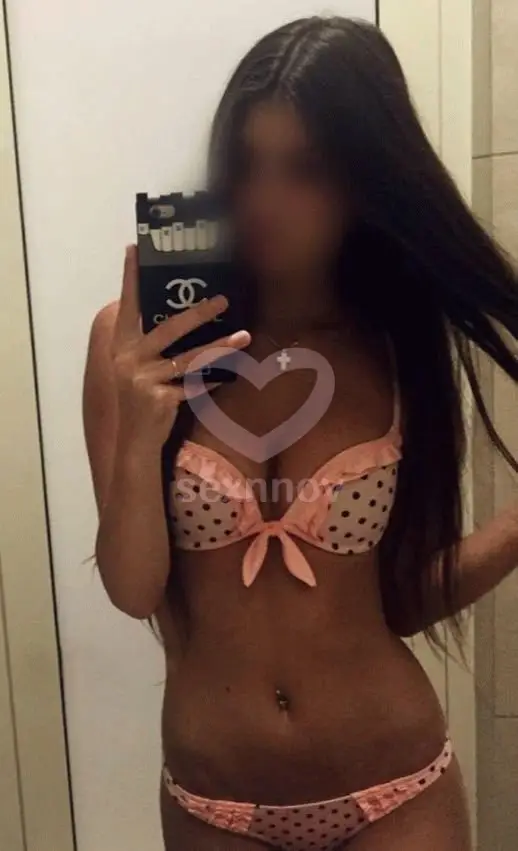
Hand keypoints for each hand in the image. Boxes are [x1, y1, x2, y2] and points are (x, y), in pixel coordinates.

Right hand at [111, 245, 250, 447]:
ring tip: (244, 337)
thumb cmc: (140, 402)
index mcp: (121, 347)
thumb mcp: (136, 369)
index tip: (134, 249)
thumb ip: (150, 345)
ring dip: (220, 347)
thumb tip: (184, 317)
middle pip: (169, 328)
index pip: (128, 306)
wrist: (134, 444)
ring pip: (190, 358)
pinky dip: (213, 382)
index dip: (131, 278)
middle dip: (198, 313)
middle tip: (224, 299)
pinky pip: (195, 386)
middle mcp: (129, 359)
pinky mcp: (159, 399)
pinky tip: (231, 378)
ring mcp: (143, 379)